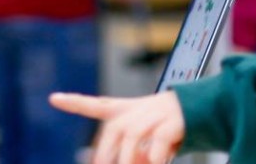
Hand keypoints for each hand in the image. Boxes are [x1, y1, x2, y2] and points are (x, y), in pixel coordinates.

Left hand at [50, 92, 183, 163]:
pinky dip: (154, 161)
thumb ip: (131, 151)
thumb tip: (125, 160)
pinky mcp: (173, 122)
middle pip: (113, 132)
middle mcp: (138, 110)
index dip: (74, 102)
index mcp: (126, 110)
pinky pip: (156, 146)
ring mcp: (155, 114)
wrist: (201, 109)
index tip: (54, 98)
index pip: (97, 104)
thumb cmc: (166, 126)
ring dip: (130, 160)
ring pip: (131, 140)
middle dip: (106, 157)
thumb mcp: (144, 138)